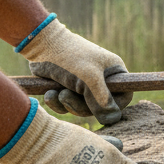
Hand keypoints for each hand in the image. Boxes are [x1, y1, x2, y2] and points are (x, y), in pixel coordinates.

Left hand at [18, 16, 132, 124]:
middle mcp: (101, 79)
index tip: (99, 109)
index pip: (123, 97)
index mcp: (113, 72)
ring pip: (82, 108)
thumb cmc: (68, 57)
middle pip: (100, 107)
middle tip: (66, 97)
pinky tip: (49, 93)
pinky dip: (58, 102)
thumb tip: (113, 119)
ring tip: (55, 92)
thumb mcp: (88, 79)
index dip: (114, 107)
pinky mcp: (68, 88)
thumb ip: (102, 100)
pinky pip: (68, 105)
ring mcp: (84, 85)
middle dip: (81, 106)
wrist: (40, 45)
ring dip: (67, 104)